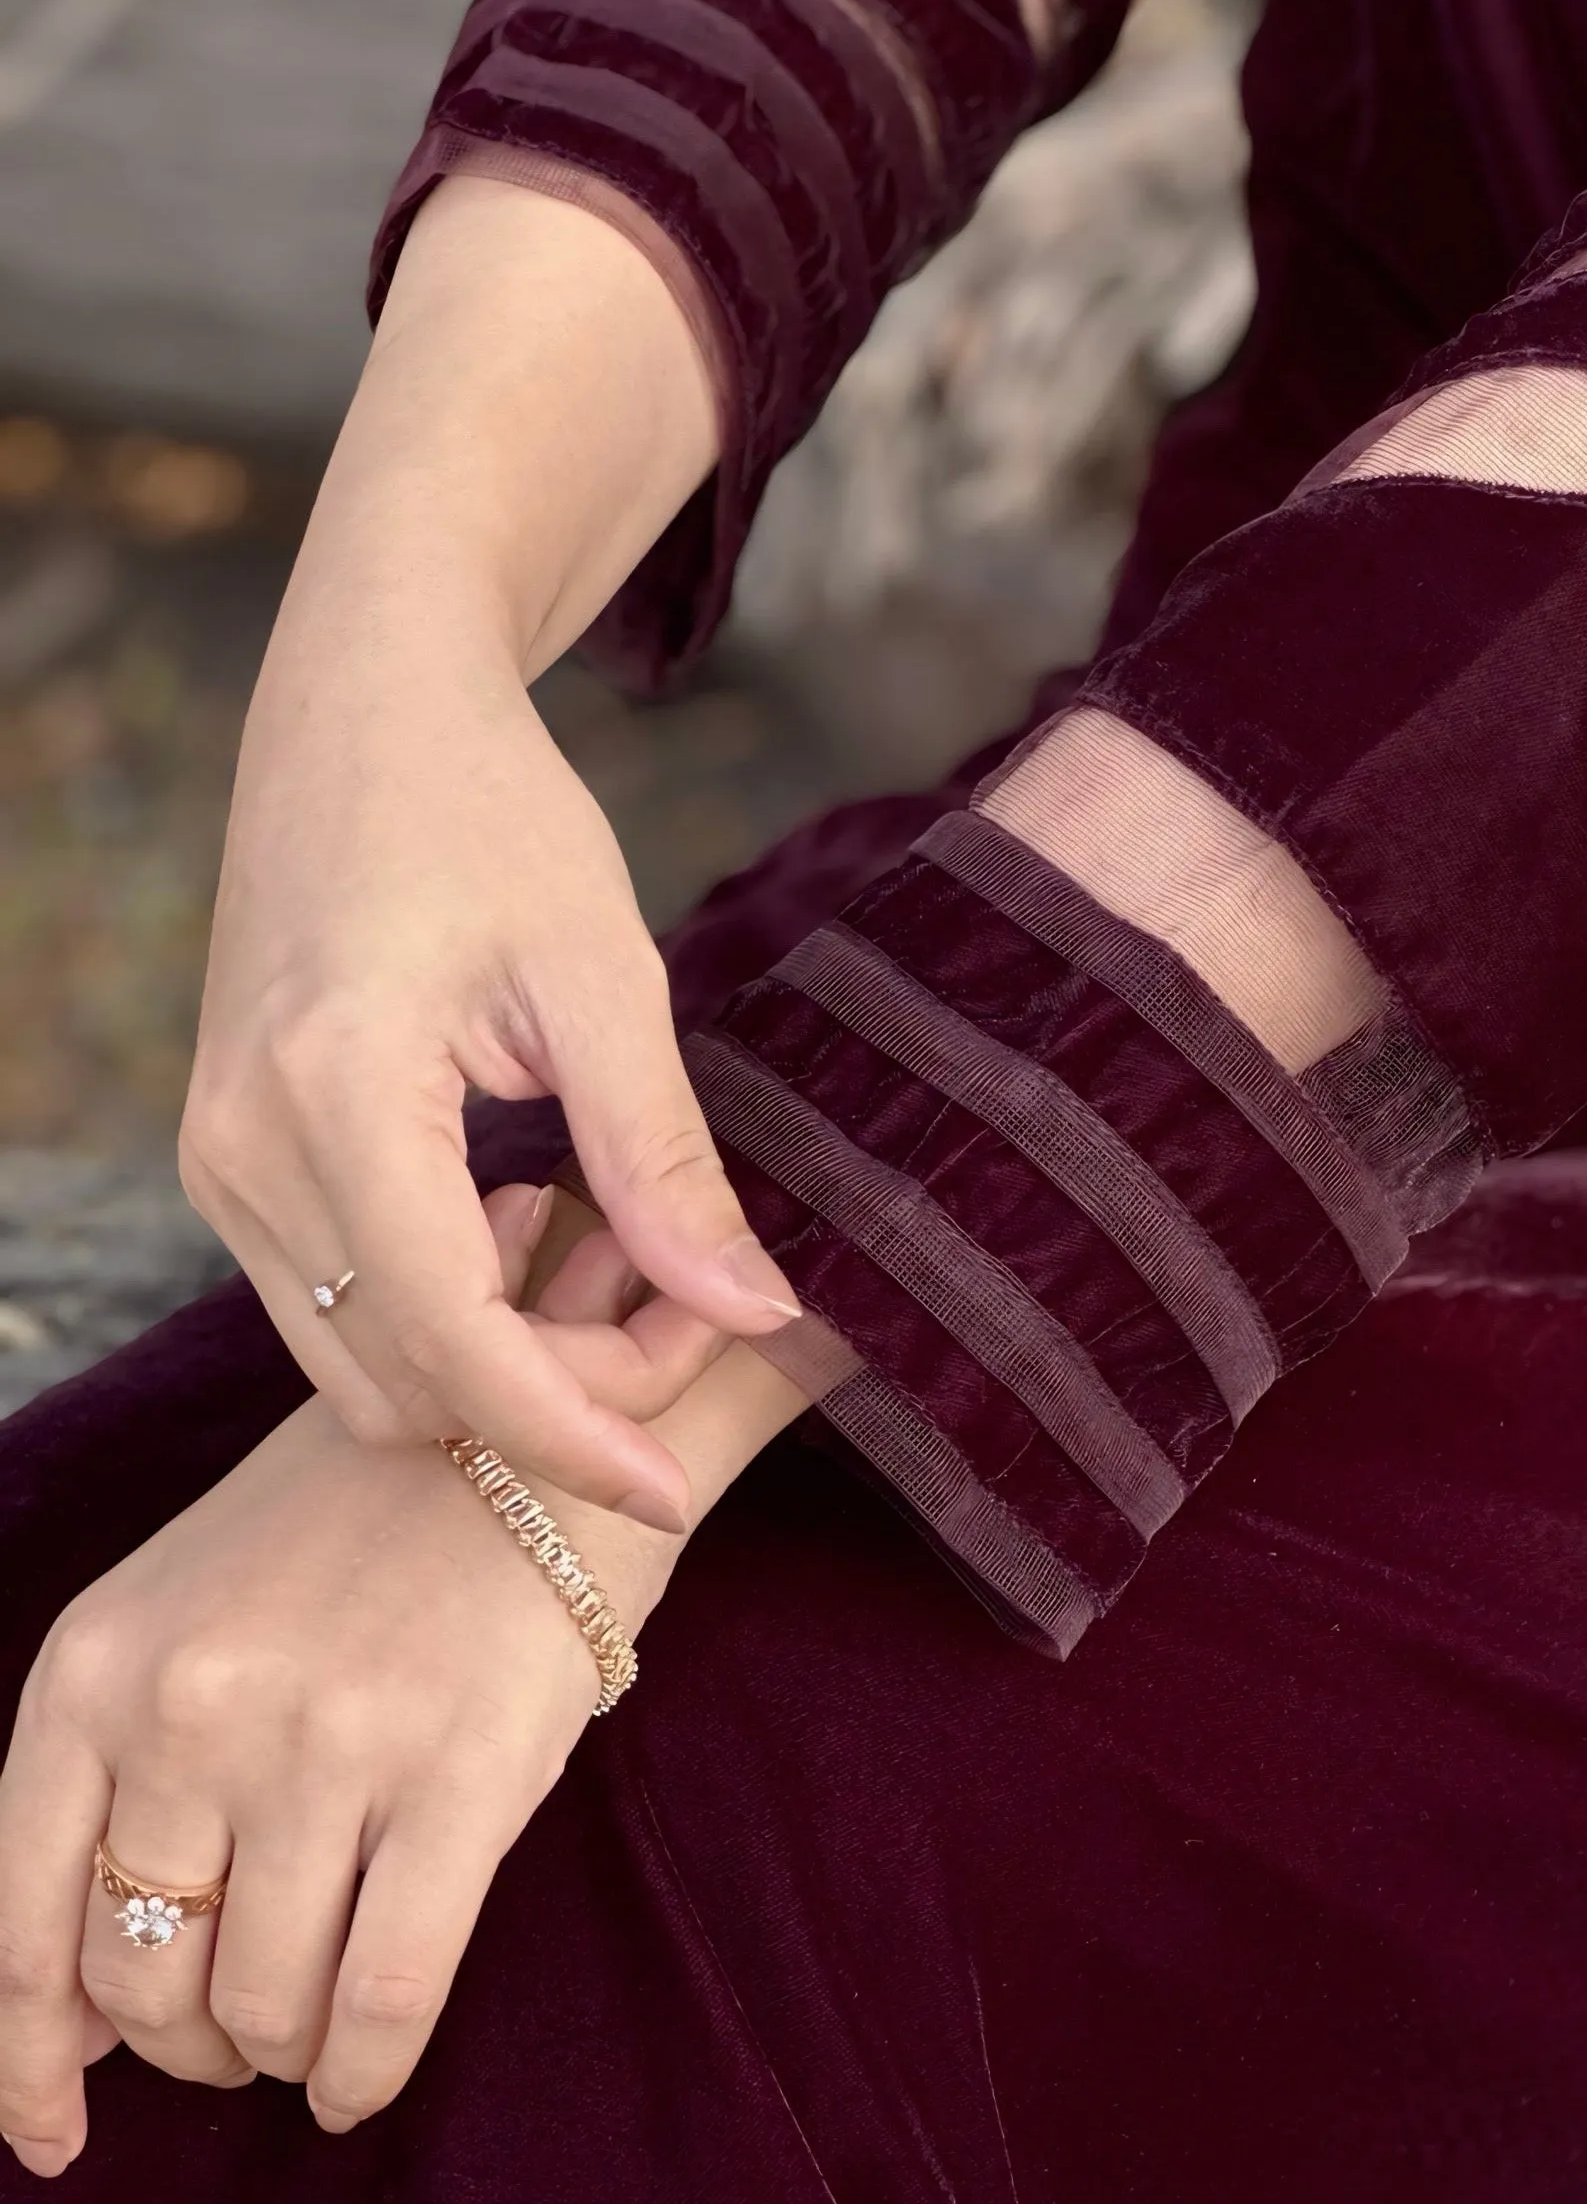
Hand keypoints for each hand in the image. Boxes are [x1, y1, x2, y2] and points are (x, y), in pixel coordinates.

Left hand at [0, 1190, 805, 2174]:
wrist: (534, 1429)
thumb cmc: (351, 1537)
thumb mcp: (184, 1618)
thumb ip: (111, 1788)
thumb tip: (77, 2028)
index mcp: (97, 1666)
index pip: (21, 1921)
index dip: (32, 2063)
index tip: (59, 2135)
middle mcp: (191, 1706)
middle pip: (145, 1979)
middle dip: (190, 2042)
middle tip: (243, 2030)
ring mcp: (325, 1741)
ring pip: (261, 2005)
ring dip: (281, 2054)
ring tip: (315, 2030)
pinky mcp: (459, 1773)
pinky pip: (385, 1997)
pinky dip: (365, 2071)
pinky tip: (363, 2079)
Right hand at [181, 178, 802, 1522]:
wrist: (364, 711)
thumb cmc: (493, 813)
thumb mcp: (606, 973)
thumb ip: (662, 1157)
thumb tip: (750, 1311)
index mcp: (335, 1097)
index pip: (455, 1344)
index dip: (574, 1436)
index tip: (681, 1492)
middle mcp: (243, 1150)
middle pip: (404, 1383)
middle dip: (553, 1404)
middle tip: (697, 1326)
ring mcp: (219, 1163)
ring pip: (359, 1368)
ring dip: (497, 1372)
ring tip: (636, 1284)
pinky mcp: (231, 1160)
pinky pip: (333, 1306)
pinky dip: (444, 1318)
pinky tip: (545, 1236)